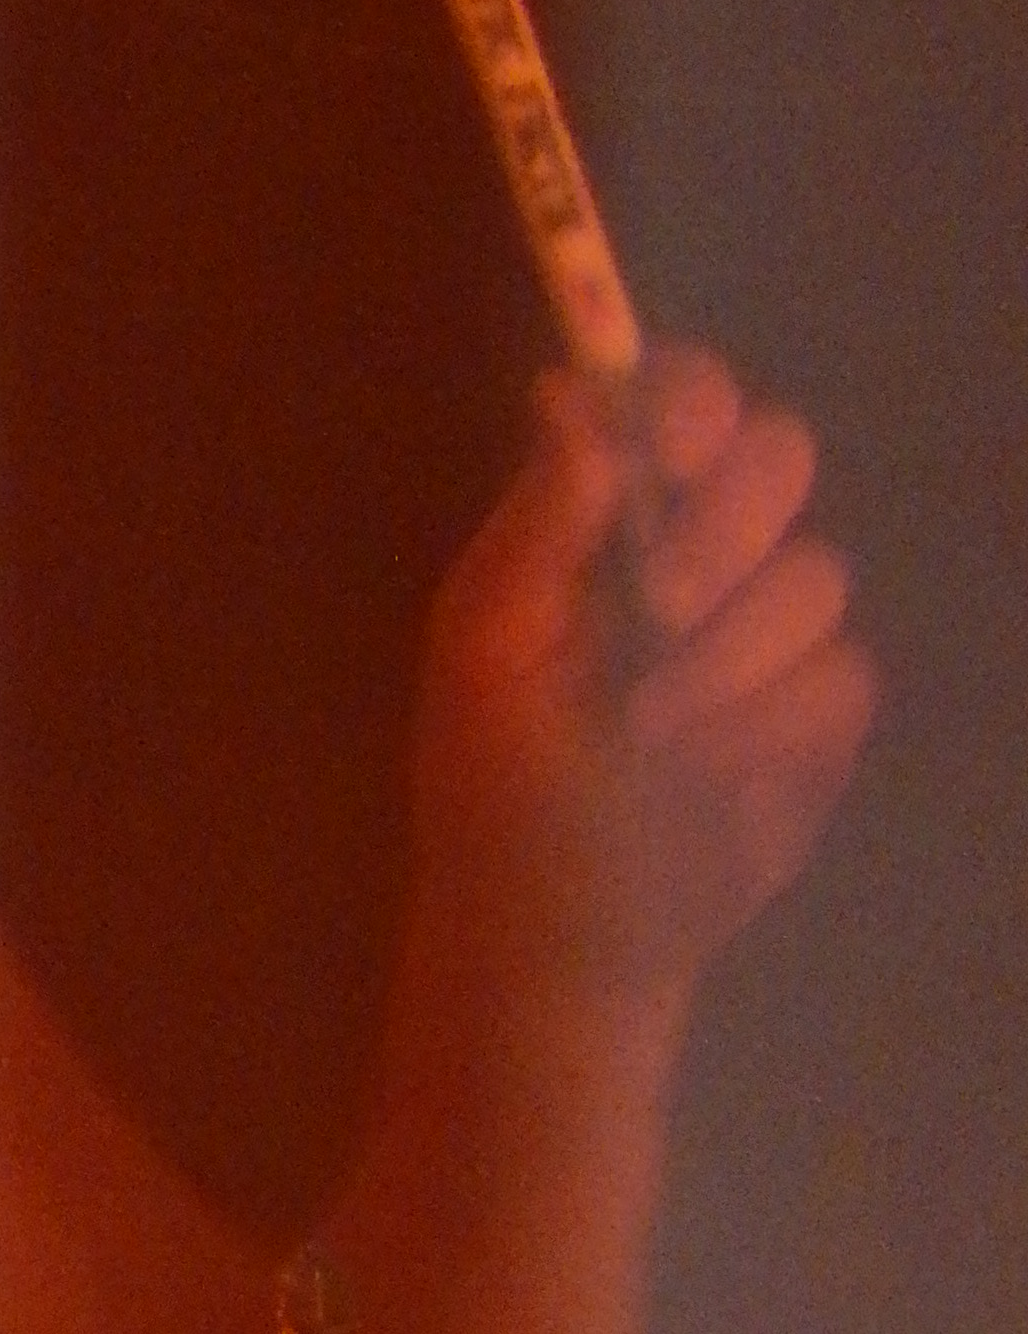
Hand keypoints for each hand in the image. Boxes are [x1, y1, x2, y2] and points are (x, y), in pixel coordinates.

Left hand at [409, 344, 877, 1007]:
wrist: (563, 940)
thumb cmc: (498, 792)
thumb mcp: (489, 656)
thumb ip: (539, 525)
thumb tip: (569, 394)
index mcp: (600, 517)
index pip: (676, 402)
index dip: (690, 403)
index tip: (672, 451)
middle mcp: (693, 549)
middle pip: (776, 457)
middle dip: (724, 530)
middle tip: (661, 605)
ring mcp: (765, 628)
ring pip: (814, 575)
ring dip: (729, 658)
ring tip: (650, 735)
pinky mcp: (818, 712)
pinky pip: (842, 677)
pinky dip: (774, 727)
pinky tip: (710, 775)